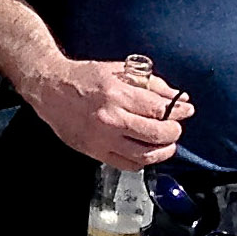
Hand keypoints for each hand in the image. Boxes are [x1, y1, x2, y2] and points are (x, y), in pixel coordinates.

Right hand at [25, 59, 190, 168]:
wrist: (50, 89)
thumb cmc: (84, 77)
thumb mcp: (119, 71)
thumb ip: (151, 84)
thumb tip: (177, 97)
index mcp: (117, 95)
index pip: (158, 110)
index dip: (178, 111)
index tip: (186, 110)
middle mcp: (110, 119)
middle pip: (156, 134)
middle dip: (173, 131)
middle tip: (175, 127)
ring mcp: (102, 139)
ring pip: (144, 154)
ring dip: (163, 150)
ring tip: (166, 143)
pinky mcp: (94, 152)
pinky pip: (127, 164)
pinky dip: (142, 161)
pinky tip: (145, 151)